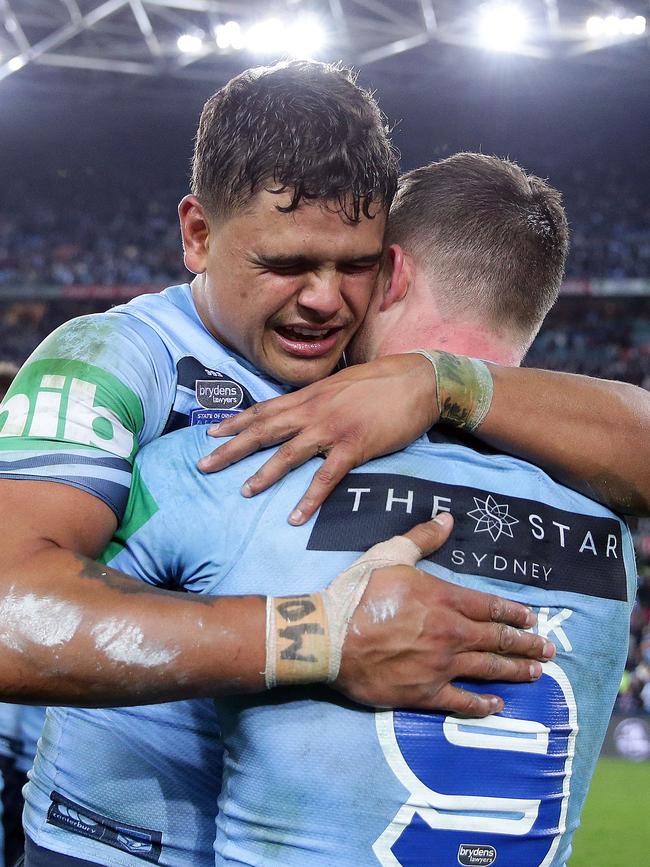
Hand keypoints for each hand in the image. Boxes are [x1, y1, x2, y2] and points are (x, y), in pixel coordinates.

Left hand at [198, 354, 437, 523]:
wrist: (418, 379)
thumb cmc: (381, 382)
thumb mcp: (339, 386)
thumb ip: (316, 400)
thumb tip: (299, 411)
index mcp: (309, 396)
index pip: (263, 409)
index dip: (235, 422)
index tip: (210, 433)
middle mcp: (313, 411)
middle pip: (264, 431)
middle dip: (231, 449)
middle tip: (203, 466)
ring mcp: (332, 429)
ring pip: (289, 454)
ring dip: (264, 474)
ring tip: (243, 492)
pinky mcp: (355, 447)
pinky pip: (327, 476)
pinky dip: (310, 497)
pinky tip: (296, 516)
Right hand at [334, 516, 554, 715]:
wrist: (330, 636)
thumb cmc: (359, 592)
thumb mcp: (390, 554)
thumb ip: (422, 538)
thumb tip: (447, 518)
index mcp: (444, 599)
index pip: (490, 606)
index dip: (514, 613)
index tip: (532, 618)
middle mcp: (450, 633)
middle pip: (497, 639)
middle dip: (526, 644)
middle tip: (548, 649)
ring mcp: (440, 666)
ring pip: (488, 669)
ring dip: (515, 671)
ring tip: (535, 672)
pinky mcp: (424, 692)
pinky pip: (462, 702)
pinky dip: (483, 705)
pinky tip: (498, 706)